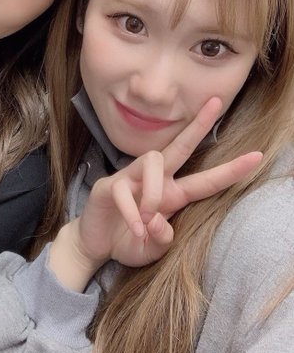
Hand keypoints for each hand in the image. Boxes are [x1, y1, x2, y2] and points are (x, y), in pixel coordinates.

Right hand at [49, 98, 261, 289]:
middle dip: (199, 125)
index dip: (230, 170)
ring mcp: (131, 179)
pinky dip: (132, 213)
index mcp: (173, 195)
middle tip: (216, 103)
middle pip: (179, 146)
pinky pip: (124, 190)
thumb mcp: (152, 249)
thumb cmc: (128, 241)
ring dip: (154, 192)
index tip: (257, 156)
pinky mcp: (110, 186)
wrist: (96, 246)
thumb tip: (159, 222)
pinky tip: (134, 229)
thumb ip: (162, 239)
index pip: (205, 180)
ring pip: (153, 162)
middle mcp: (155, 180)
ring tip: (148, 219)